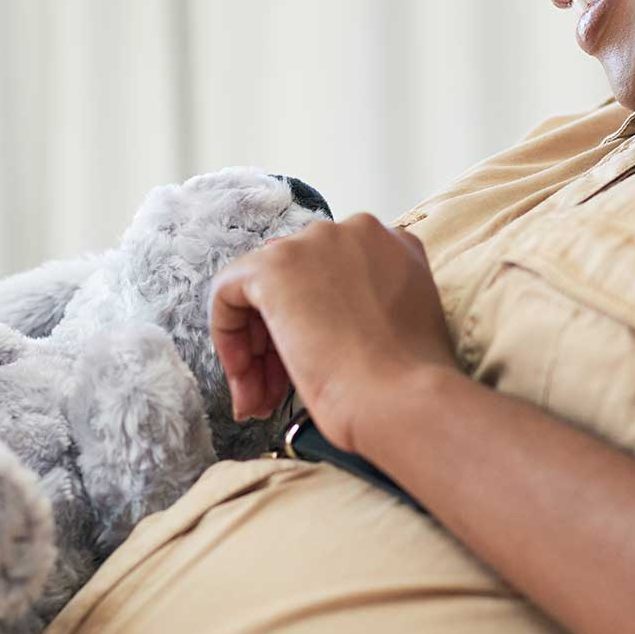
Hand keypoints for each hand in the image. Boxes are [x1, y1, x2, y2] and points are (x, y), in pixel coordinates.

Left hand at [207, 214, 457, 454]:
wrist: (403, 400)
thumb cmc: (406, 385)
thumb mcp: (395, 329)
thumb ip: (360, 305)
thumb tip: (308, 315)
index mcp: (393, 245)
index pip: (330, 275)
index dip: (314, 325)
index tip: (309, 367)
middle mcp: (356, 231)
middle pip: (294, 281)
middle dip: (279, 341)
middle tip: (275, 394)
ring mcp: (315, 243)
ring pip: (260, 288)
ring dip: (255, 349)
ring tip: (260, 402)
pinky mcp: (275, 266)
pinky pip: (227, 292)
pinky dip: (228, 336)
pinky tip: (245, 378)